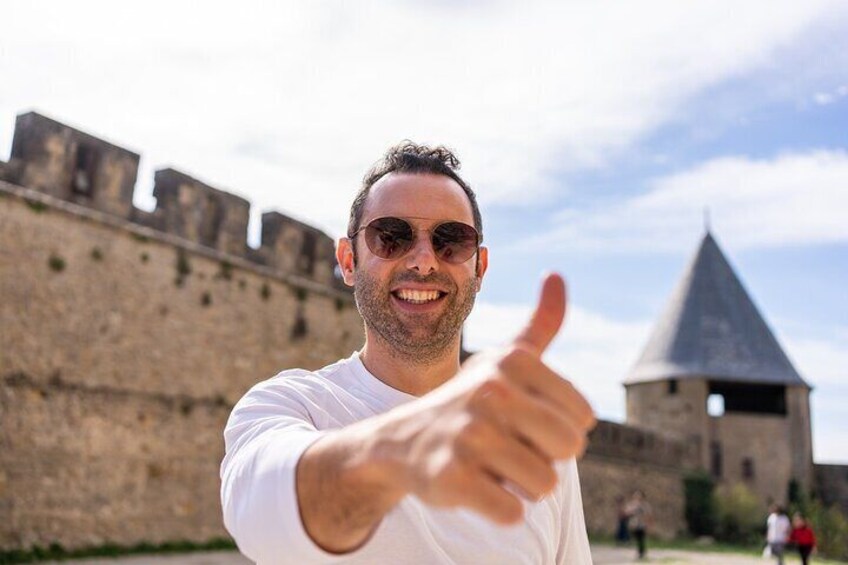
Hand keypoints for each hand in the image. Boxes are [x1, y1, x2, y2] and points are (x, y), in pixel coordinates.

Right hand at [387, 273, 595, 523]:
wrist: (401, 441)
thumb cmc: (470, 401)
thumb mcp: (503, 360)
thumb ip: (540, 325)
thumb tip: (557, 274)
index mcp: (512, 362)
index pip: (583, 417)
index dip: (557, 427)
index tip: (523, 419)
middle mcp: (491, 393)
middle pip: (569, 448)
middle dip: (544, 457)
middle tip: (508, 446)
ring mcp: (469, 436)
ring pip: (545, 484)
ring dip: (522, 484)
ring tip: (490, 464)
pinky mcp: (452, 478)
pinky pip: (512, 513)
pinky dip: (499, 508)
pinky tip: (474, 485)